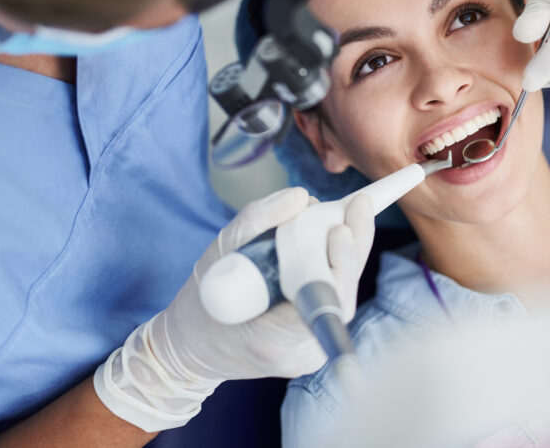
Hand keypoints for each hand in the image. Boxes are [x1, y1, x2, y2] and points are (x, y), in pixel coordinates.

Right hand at [93, 187, 374, 430]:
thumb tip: (300, 197)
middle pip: (341, 294)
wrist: (192, 347)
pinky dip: (333, 267)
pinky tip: (334, 240)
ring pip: (340, 295)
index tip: (342, 228)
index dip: (340, 262)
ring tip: (348, 215)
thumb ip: (256, 223)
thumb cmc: (201, 303)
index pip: (324, 301)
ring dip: (345, 254)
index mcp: (273, 339)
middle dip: (352, 247)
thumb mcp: (217, 256)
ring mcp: (309, 352)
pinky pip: (331, 299)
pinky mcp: (313, 342)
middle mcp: (299, 352)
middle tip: (357, 206)